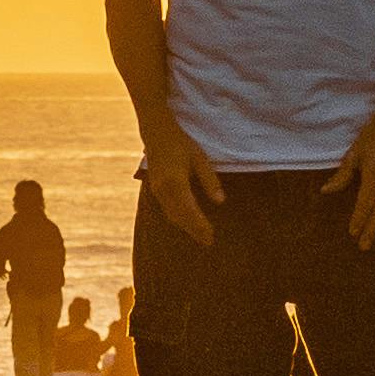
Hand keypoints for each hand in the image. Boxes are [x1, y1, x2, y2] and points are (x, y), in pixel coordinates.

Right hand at [139, 123, 221, 247]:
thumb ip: (209, 180)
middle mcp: (163, 189)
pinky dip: (178, 219)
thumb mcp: (200, 159)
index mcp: (175, 182)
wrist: (156, 134)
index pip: (189, 210)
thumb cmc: (181, 144)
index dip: (200, 225)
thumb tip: (220, 201)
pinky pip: (167, 210)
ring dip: (186, 227)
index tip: (211, 235)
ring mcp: (157, 190)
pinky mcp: (155, 190)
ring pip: (172, 215)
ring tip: (201, 236)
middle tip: (208, 241)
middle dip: (194, 230)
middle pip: (180, 217)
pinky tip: (188, 223)